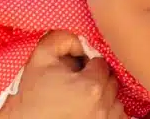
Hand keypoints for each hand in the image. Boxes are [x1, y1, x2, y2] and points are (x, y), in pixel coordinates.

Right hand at [0, 31, 123, 118]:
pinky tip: (90, 110)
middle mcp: (103, 106)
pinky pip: (118, 117)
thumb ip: (61, 38)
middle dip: (98, 78)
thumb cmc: (32, 94)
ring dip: (104, 95)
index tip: (76, 69)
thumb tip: (79, 40)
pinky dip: (107, 112)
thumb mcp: (40, 58)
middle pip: (112, 81)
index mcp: (91, 85)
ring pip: (116, 100)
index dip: (88, 63)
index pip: (102, 63)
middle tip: (79, 82)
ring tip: (83, 97)